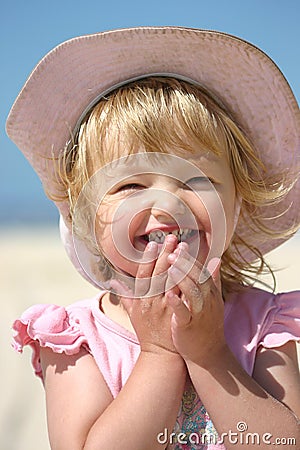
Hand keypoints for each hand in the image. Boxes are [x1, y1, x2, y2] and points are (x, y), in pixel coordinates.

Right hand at [111, 234, 181, 356]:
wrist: (160, 354)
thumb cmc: (147, 331)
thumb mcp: (132, 313)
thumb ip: (126, 296)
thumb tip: (113, 282)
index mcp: (140, 300)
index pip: (143, 274)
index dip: (148, 258)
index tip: (153, 243)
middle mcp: (151, 302)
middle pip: (158, 273)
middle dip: (164, 254)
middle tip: (172, 238)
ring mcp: (165, 308)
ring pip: (171, 281)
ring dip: (178, 263)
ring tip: (184, 247)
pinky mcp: (177, 314)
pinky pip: (183, 294)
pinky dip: (188, 280)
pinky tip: (194, 268)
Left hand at [166, 246, 225, 366]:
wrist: (208, 354)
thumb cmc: (207, 324)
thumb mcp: (213, 300)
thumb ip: (213, 279)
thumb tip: (216, 259)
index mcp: (210, 293)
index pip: (202, 271)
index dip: (191, 259)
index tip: (180, 247)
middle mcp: (206, 301)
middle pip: (197, 278)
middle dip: (185, 264)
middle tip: (171, 252)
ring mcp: (198, 314)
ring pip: (192, 293)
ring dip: (182, 279)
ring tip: (170, 267)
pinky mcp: (188, 326)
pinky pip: (183, 313)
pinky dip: (176, 303)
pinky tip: (168, 294)